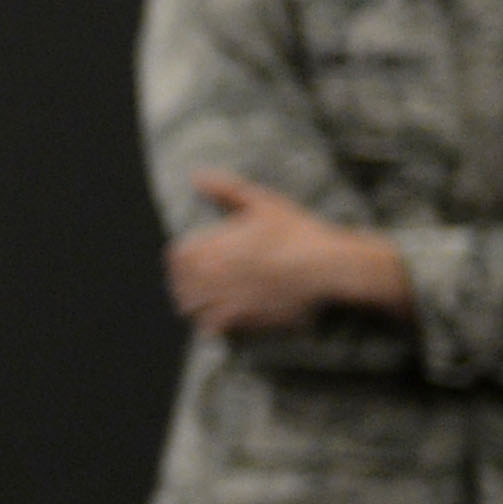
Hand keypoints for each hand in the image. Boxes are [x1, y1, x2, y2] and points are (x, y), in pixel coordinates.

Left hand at [167, 170, 408, 335]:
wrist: (326, 266)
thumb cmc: (297, 232)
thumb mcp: (262, 202)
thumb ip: (226, 189)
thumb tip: (196, 175)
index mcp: (211, 245)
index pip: (176, 257)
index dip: (182, 259)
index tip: (193, 261)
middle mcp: (209, 273)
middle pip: (179, 284)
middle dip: (187, 283)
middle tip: (203, 283)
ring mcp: (222, 297)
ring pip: (190, 307)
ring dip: (196, 304)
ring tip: (210, 301)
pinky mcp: (239, 319)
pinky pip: (210, 328)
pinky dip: (211, 325)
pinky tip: (223, 320)